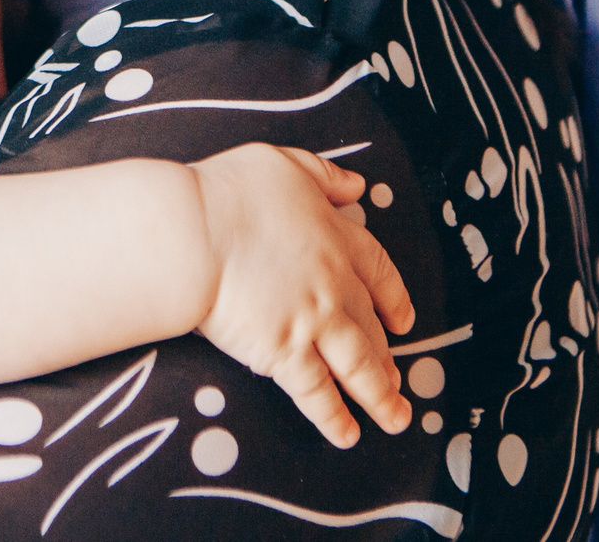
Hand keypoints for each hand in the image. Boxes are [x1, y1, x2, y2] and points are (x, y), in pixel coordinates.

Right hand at [189, 144, 416, 447]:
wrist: (193, 231)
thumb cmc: (230, 192)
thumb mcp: (284, 163)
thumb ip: (325, 175)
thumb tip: (356, 186)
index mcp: (336, 237)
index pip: (379, 271)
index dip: (394, 298)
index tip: (404, 321)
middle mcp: (334, 284)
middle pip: (372, 327)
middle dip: (388, 359)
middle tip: (398, 383)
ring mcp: (312, 321)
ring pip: (358, 366)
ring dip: (380, 396)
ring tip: (394, 419)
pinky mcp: (284, 352)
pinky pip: (317, 393)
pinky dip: (334, 416)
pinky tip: (346, 434)